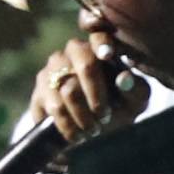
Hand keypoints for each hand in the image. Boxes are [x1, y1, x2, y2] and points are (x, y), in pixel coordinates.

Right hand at [28, 27, 149, 143]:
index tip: (107, 55)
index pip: (100, 37)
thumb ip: (135, 89)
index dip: (103, 44)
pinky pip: (54, 108)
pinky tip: (76, 136)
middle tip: (104, 117)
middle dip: (97, 96)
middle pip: (85, 65)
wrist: (91, 131)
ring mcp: (52, 70)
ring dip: (83, 116)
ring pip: (69, 90)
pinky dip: (68, 126)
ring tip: (92, 131)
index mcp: (99, 47)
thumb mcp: (134, 102)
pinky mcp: (39, 92)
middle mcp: (73, 52)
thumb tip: (125, 78)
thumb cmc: (119, 107)